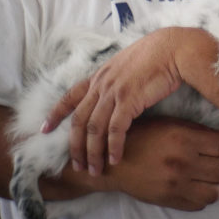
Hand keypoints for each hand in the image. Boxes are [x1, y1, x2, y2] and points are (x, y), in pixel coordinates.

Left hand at [43, 28, 201, 176]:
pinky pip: (115, 129)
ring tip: (94, 169)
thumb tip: (117, 94)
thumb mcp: (128, 66)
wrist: (174, 48)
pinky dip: (113, 146)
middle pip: (79, 119)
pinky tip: (115, 159)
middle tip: (77, 165)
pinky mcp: (129, 100)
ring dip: (92, 152)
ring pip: (94, 128)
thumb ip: (117, 80)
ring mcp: (114, 92)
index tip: (44, 129)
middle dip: (75, 145)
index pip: (70, 95)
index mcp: (100, 75)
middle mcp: (102, 84)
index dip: (56, 113)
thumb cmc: (157, 56)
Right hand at [103, 116, 218, 209]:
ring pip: (216, 191)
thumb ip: (199, 131)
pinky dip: (208, 197)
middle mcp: (182, 163)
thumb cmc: (143, 136)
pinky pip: (200, 204)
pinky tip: (205, 187)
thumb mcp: (170, 124)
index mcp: (183, 139)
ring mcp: (177, 184)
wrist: (115, 163)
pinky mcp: (171, 200)